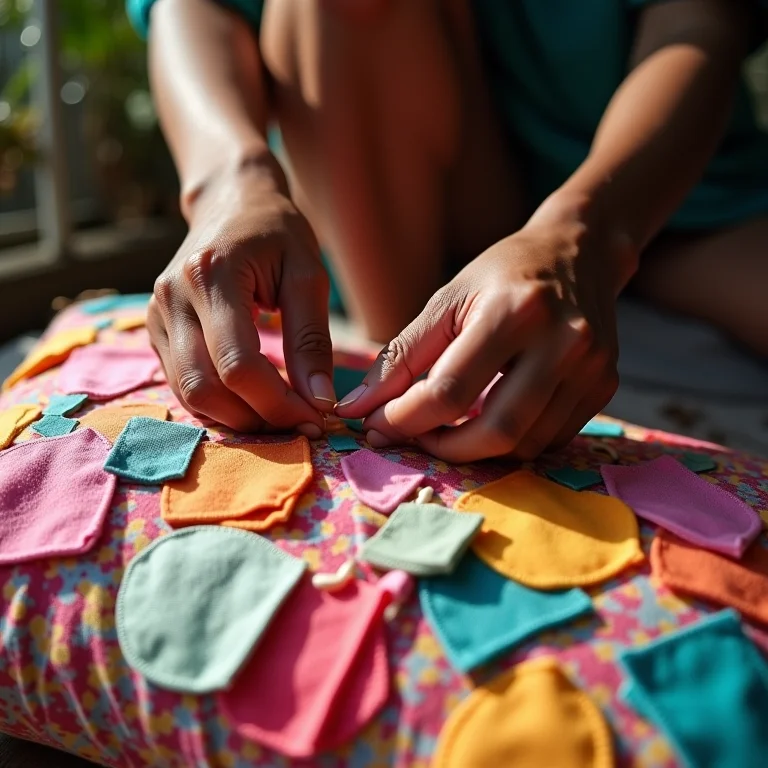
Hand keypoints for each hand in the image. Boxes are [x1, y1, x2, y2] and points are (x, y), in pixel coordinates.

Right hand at [148, 155, 335, 435]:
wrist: (230, 202)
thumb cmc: (276, 232)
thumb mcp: (307, 274)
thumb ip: (312, 339)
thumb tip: (320, 400)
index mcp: (210, 276)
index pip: (238, 366)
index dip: (278, 403)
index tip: (317, 416)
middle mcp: (171, 298)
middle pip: (205, 389)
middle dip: (257, 419)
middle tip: (300, 423)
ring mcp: (155, 315)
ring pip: (188, 394)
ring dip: (237, 418)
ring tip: (281, 415)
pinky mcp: (154, 329)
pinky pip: (182, 384)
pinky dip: (219, 404)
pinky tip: (254, 401)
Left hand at [336, 207, 631, 461]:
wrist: (579, 252)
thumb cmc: (503, 274)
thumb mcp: (447, 300)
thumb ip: (401, 357)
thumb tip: (356, 408)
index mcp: (515, 311)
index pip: (451, 389)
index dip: (406, 419)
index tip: (378, 425)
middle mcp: (563, 342)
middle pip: (497, 431)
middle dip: (445, 449)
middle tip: (416, 438)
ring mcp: (592, 368)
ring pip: (526, 445)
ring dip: (478, 449)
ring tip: (449, 428)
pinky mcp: (605, 386)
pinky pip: (551, 440)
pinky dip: (512, 442)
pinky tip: (491, 418)